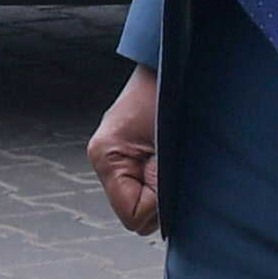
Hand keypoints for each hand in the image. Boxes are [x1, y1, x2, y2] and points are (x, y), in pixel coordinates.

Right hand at [89, 67, 161, 237]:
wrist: (172, 62)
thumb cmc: (172, 94)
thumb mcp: (169, 144)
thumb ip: (164, 181)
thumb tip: (168, 211)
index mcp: (107, 156)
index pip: (132, 215)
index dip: (157, 205)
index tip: (168, 175)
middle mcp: (105, 159)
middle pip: (135, 212)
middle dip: (159, 198)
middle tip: (171, 165)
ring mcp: (115, 156)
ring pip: (142, 200)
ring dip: (161, 187)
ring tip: (170, 157)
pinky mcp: (128, 152)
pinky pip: (144, 184)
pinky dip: (160, 178)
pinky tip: (167, 157)